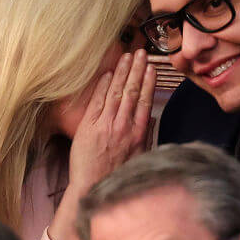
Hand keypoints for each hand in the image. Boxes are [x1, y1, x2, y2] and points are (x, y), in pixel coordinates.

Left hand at [67, 49, 154, 193]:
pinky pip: (97, 101)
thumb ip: (146, 135)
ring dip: (121, 72)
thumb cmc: (118, 175)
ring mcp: (106, 125)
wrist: (94, 187)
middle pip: (132, 91)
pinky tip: (107, 74)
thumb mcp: (140, 157)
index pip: (145, 100)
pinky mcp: (89, 127)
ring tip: (126, 56)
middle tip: (140, 53)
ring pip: (116, 92)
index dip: (148, 82)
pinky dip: (103, 86)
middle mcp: (124, 126)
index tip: (151, 68)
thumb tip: (150, 118)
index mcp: (138, 133)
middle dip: (136, 70)